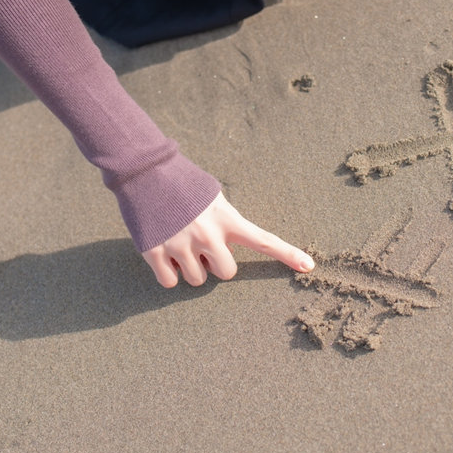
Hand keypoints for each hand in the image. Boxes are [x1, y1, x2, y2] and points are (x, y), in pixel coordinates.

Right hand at [141, 192, 314, 286]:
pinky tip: (163, 252)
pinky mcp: (155, 252)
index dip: (286, 254)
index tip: (309, 266)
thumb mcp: (213, 197)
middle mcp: (207, 235)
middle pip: (226, 272)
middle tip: (201, 245)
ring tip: (179, 242)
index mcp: (226, 218)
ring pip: (197, 280)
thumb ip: (225, 223)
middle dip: (216, 264)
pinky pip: (169, 282)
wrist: (144, 171)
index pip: (263, 240)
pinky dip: (168, 274)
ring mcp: (181, 245)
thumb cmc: (181, 183)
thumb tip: (226, 250)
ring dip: (190, 268)